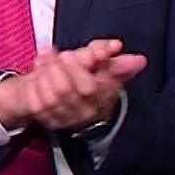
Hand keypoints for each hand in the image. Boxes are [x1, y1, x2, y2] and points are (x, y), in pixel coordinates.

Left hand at [0, 39, 146, 131]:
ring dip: (44, 73)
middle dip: (57, 67)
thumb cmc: (87, 76)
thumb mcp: (105, 66)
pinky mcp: (48, 120)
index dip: (76, 68)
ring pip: (50, 96)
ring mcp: (66, 118)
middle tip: (56, 54)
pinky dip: (34, 84)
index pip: (89, 87)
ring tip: (45, 60)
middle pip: (65, 90)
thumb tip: (140, 60)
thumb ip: (120, 63)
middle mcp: (85, 112)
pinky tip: (37, 73)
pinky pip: (37, 103)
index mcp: (102, 98)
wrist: (63, 96)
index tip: (69, 53)